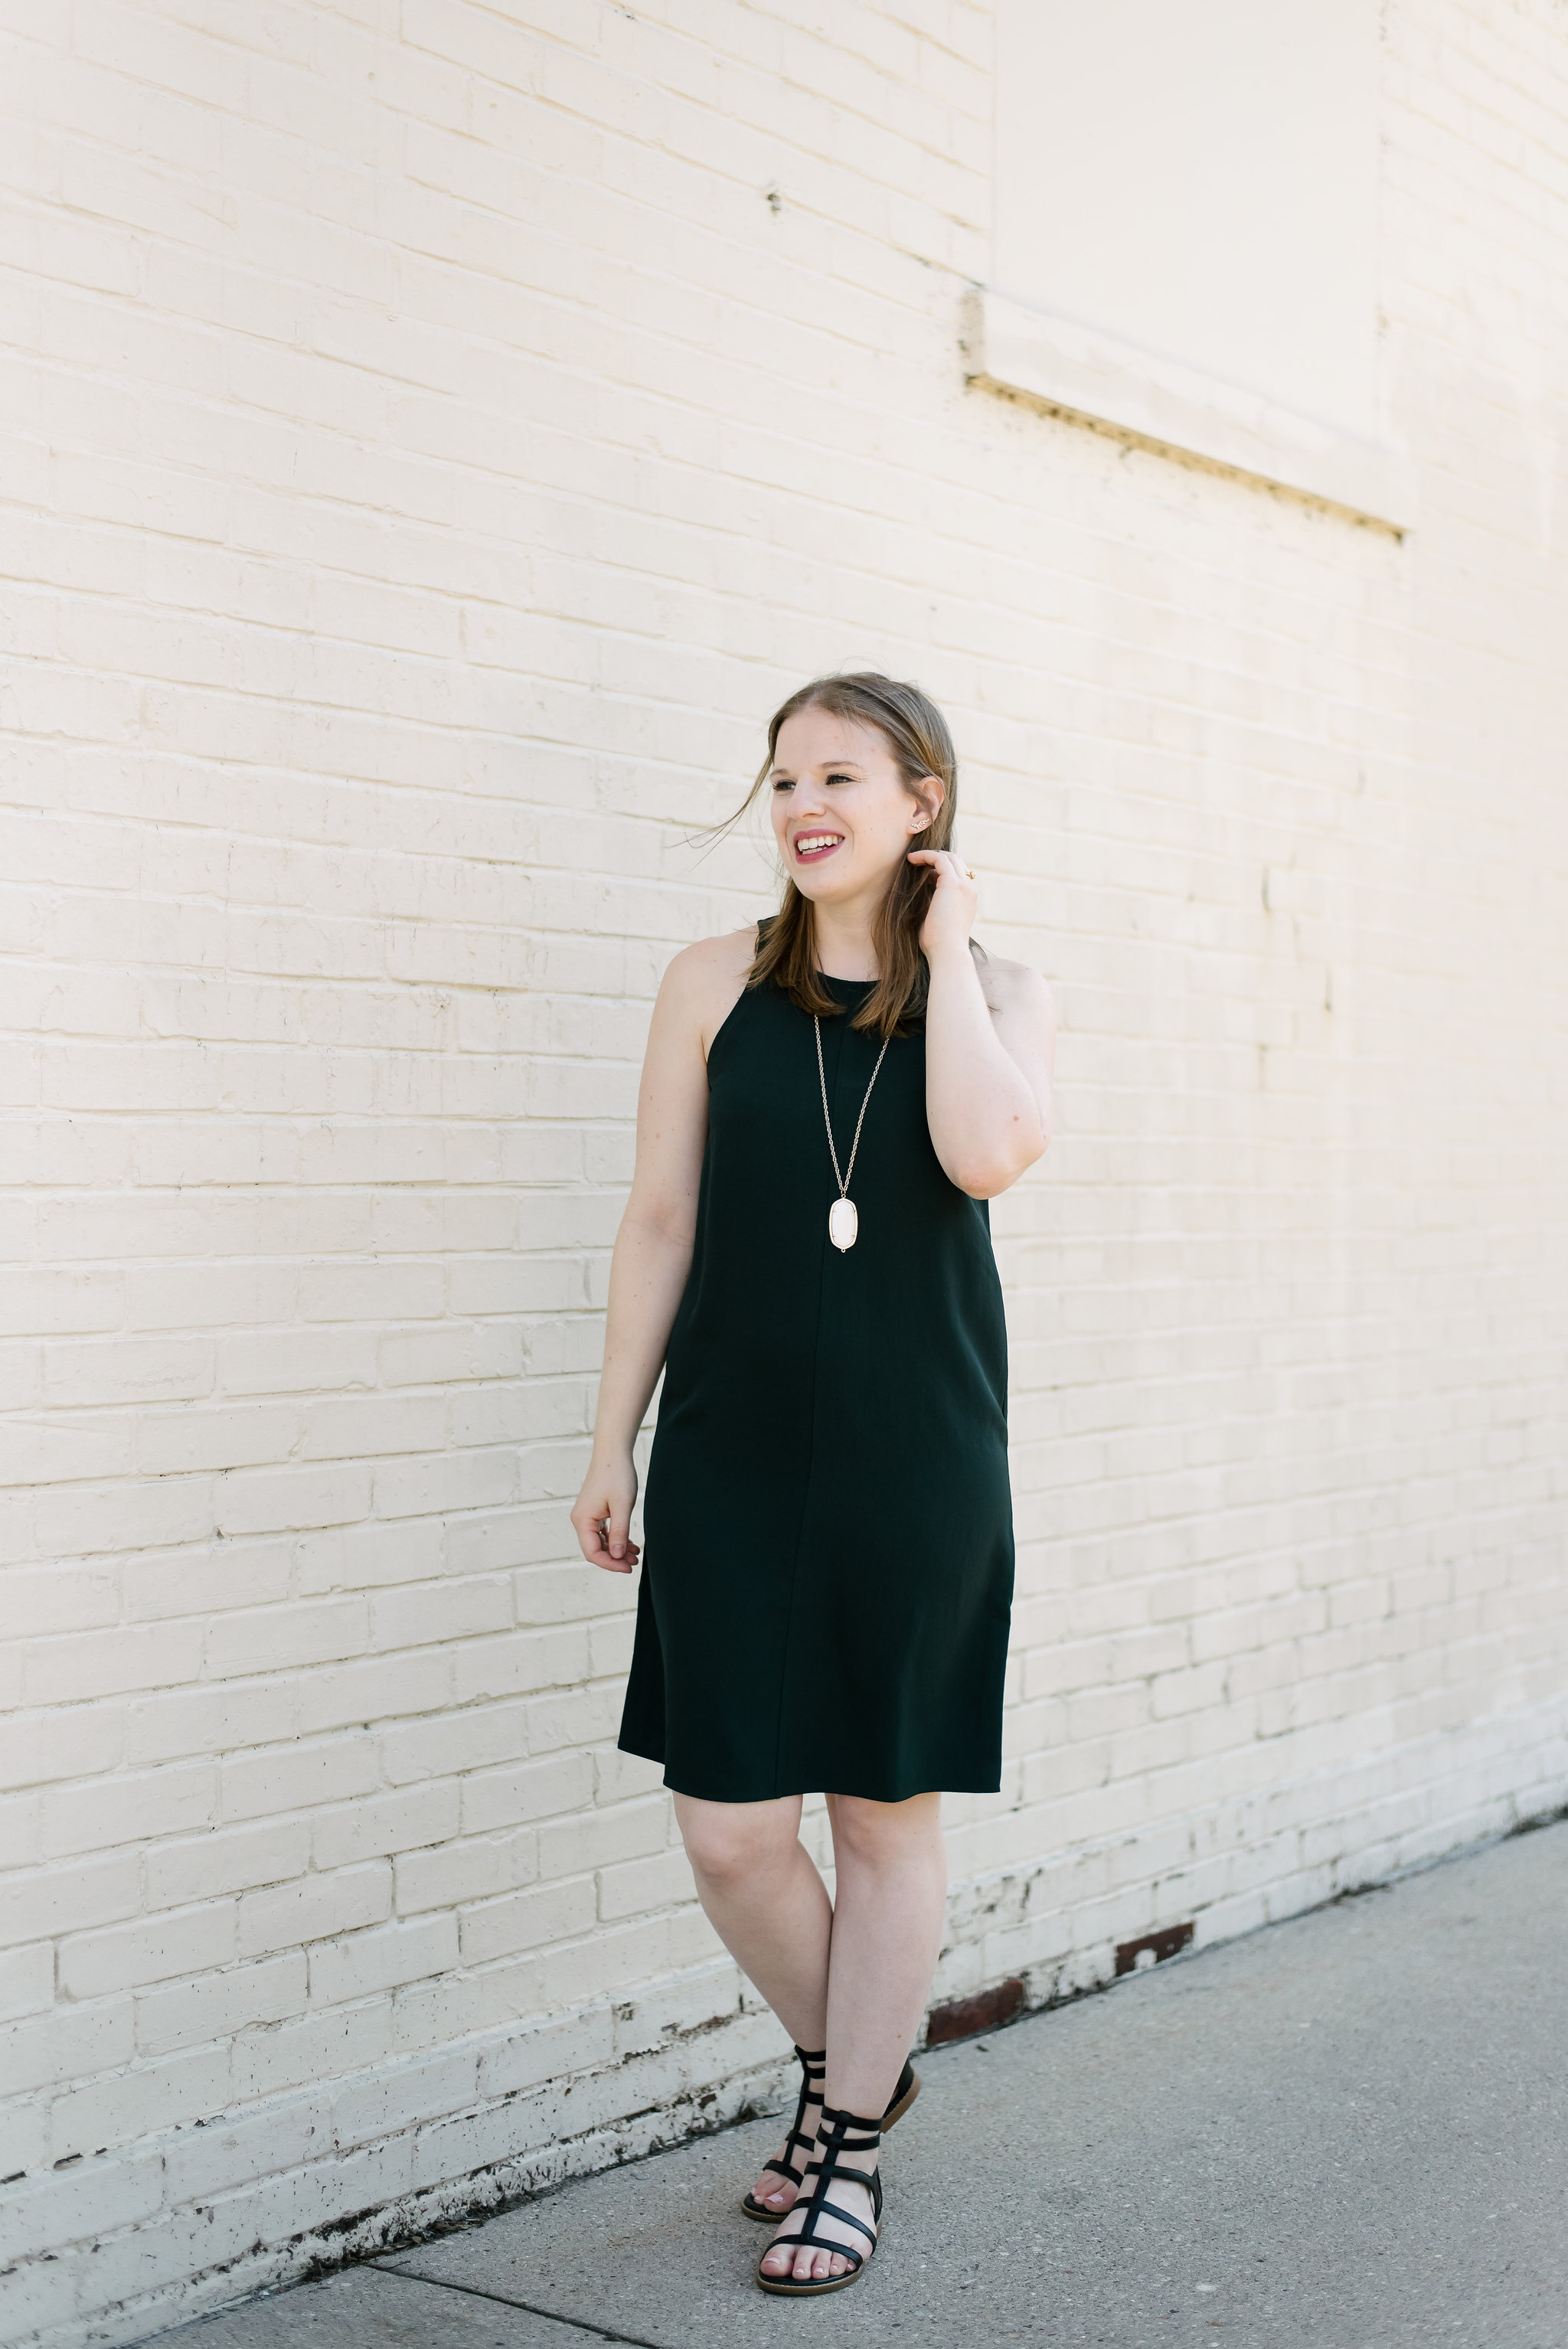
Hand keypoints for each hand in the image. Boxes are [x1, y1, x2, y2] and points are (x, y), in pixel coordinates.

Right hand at [570, 1454, 640, 1572]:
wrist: (613, 1453)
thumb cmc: (617, 1476)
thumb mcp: (622, 1506)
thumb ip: (619, 1533)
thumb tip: (616, 1556)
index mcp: (582, 1520)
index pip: (592, 1553)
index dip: (610, 1564)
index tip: (629, 1567)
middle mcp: (580, 1520)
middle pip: (595, 1550)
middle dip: (615, 1558)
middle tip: (635, 1561)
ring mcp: (586, 1516)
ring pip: (599, 1542)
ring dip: (616, 1550)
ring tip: (636, 1554)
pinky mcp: (594, 1512)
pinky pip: (602, 1532)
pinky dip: (615, 1539)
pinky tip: (630, 1543)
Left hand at [907, 846, 977, 958]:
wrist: (947, 953)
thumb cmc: (937, 945)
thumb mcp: (935, 921)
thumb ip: (932, 906)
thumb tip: (918, 897)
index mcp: (968, 901)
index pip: (958, 876)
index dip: (940, 871)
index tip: (923, 874)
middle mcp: (969, 891)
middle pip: (956, 862)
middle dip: (937, 859)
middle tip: (917, 861)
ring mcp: (964, 886)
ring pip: (950, 858)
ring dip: (930, 855)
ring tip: (912, 859)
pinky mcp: (953, 884)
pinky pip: (939, 859)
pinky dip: (925, 856)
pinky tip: (910, 859)